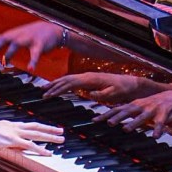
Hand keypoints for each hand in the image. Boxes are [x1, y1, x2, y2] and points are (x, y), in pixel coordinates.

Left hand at [0, 21, 63, 70]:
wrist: (52, 29)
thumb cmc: (31, 32)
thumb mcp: (14, 34)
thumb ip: (1, 38)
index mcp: (12, 34)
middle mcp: (18, 35)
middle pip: (3, 39)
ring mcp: (28, 39)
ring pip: (17, 44)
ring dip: (9, 53)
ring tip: (4, 63)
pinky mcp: (40, 44)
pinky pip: (35, 53)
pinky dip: (33, 61)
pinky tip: (31, 69)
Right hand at [0, 120, 63, 156]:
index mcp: (12, 125)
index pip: (30, 125)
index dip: (40, 127)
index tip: (48, 127)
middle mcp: (16, 127)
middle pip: (37, 127)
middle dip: (50, 129)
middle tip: (61, 131)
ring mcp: (16, 133)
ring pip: (38, 134)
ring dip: (50, 137)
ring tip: (61, 139)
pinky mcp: (14, 140)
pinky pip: (31, 145)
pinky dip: (41, 149)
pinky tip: (49, 153)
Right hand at [44, 72, 165, 103]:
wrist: (130, 83)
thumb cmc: (123, 89)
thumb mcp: (114, 93)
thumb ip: (102, 94)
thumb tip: (90, 94)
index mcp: (91, 79)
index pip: (71, 83)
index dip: (59, 89)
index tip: (49, 94)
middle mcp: (87, 76)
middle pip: (66, 80)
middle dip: (53, 86)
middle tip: (42, 93)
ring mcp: (87, 78)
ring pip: (68, 80)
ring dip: (56, 85)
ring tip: (45, 90)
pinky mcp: (89, 81)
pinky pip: (73, 82)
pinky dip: (63, 85)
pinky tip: (57, 89)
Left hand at [94, 88, 171, 136]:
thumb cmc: (155, 104)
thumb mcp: (140, 106)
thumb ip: (128, 111)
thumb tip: (113, 116)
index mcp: (134, 104)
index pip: (117, 109)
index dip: (105, 114)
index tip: (94, 120)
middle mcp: (141, 106)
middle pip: (127, 111)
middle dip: (117, 117)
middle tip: (108, 123)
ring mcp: (153, 110)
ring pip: (142, 117)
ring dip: (134, 123)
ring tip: (126, 129)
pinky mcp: (164, 115)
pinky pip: (161, 123)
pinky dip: (158, 130)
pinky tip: (155, 136)